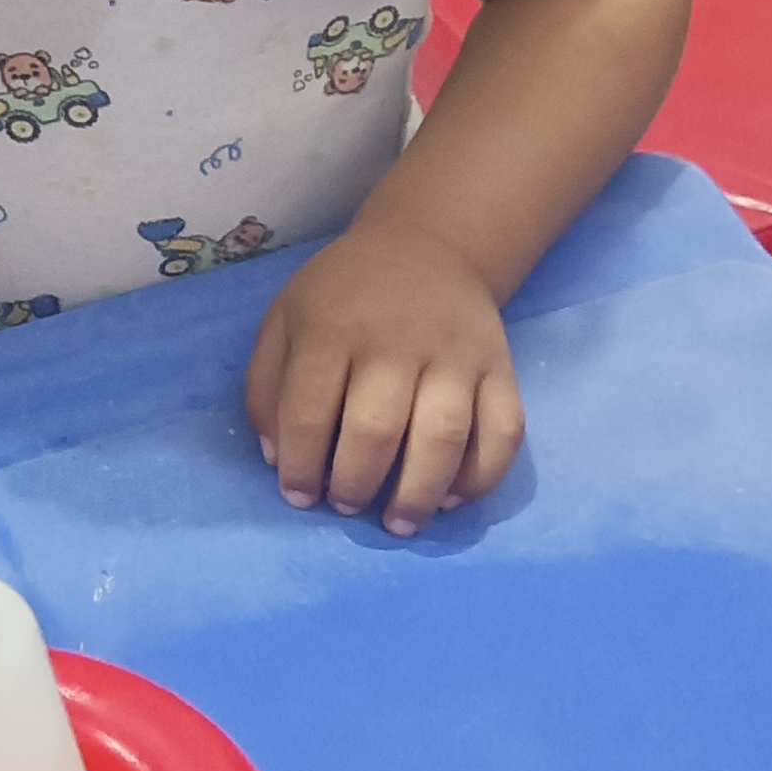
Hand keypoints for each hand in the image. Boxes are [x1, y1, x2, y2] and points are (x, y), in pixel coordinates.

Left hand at [244, 223, 524, 533]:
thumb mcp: (285, 321)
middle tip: (346, 505)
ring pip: (444, 436)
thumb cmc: (343, 297)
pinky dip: (481, 476)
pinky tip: (449, 498)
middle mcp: (397, 341)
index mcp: (332, 328)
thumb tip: (275, 458)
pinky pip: (504, 431)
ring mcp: (456, 355)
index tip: (299, 496)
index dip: (300, 465)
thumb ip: (266, 387)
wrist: (426, 247)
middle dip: (355, 483)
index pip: (309, 411)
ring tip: (397, 523)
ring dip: (418, 493)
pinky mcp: (501, 367)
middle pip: (376, 429)